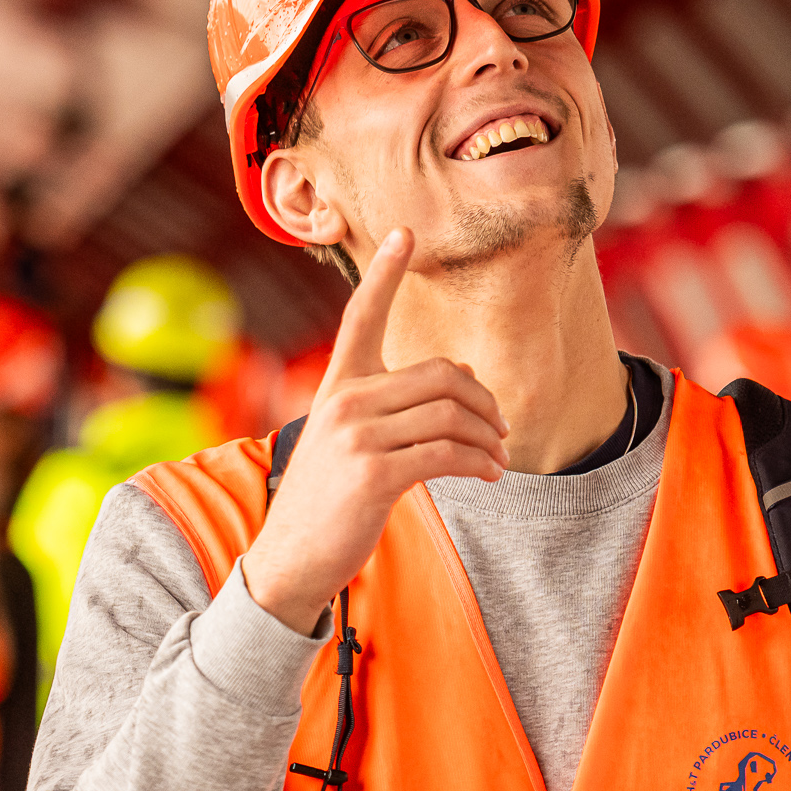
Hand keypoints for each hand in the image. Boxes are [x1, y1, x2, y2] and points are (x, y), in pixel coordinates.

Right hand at [240, 228, 506, 632]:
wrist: (292, 557)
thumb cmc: (327, 500)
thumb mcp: (347, 440)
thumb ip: (391, 406)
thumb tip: (461, 376)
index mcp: (337, 385)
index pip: (361, 316)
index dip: (384, 273)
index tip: (404, 233)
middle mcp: (345, 400)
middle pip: (441, 373)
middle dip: (482, 400)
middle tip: (498, 427)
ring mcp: (358, 435)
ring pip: (450, 413)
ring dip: (487, 437)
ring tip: (497, 456)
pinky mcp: (375, 472)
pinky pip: (447, 452)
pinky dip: (478, 463)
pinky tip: (488, 475)